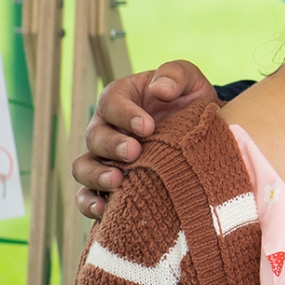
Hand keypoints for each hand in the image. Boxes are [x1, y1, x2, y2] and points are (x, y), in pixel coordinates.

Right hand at [75, 61, 214, 219]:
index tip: (147, 127)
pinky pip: (86, 196)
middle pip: (95, 137)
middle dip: (113, 145)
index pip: (111, 103)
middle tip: (134, 152)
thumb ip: (175, 75)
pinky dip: (89, 203)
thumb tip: (160, 89)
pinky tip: (104, 210)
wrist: (200, 132)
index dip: (125, 115)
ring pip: (84, 167)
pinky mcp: (108, 184)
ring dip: (96, 175)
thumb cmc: (190, 101)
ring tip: (117, 181)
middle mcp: (106, 128)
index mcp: (120, 99)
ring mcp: (104, 157)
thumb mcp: (189, 80)